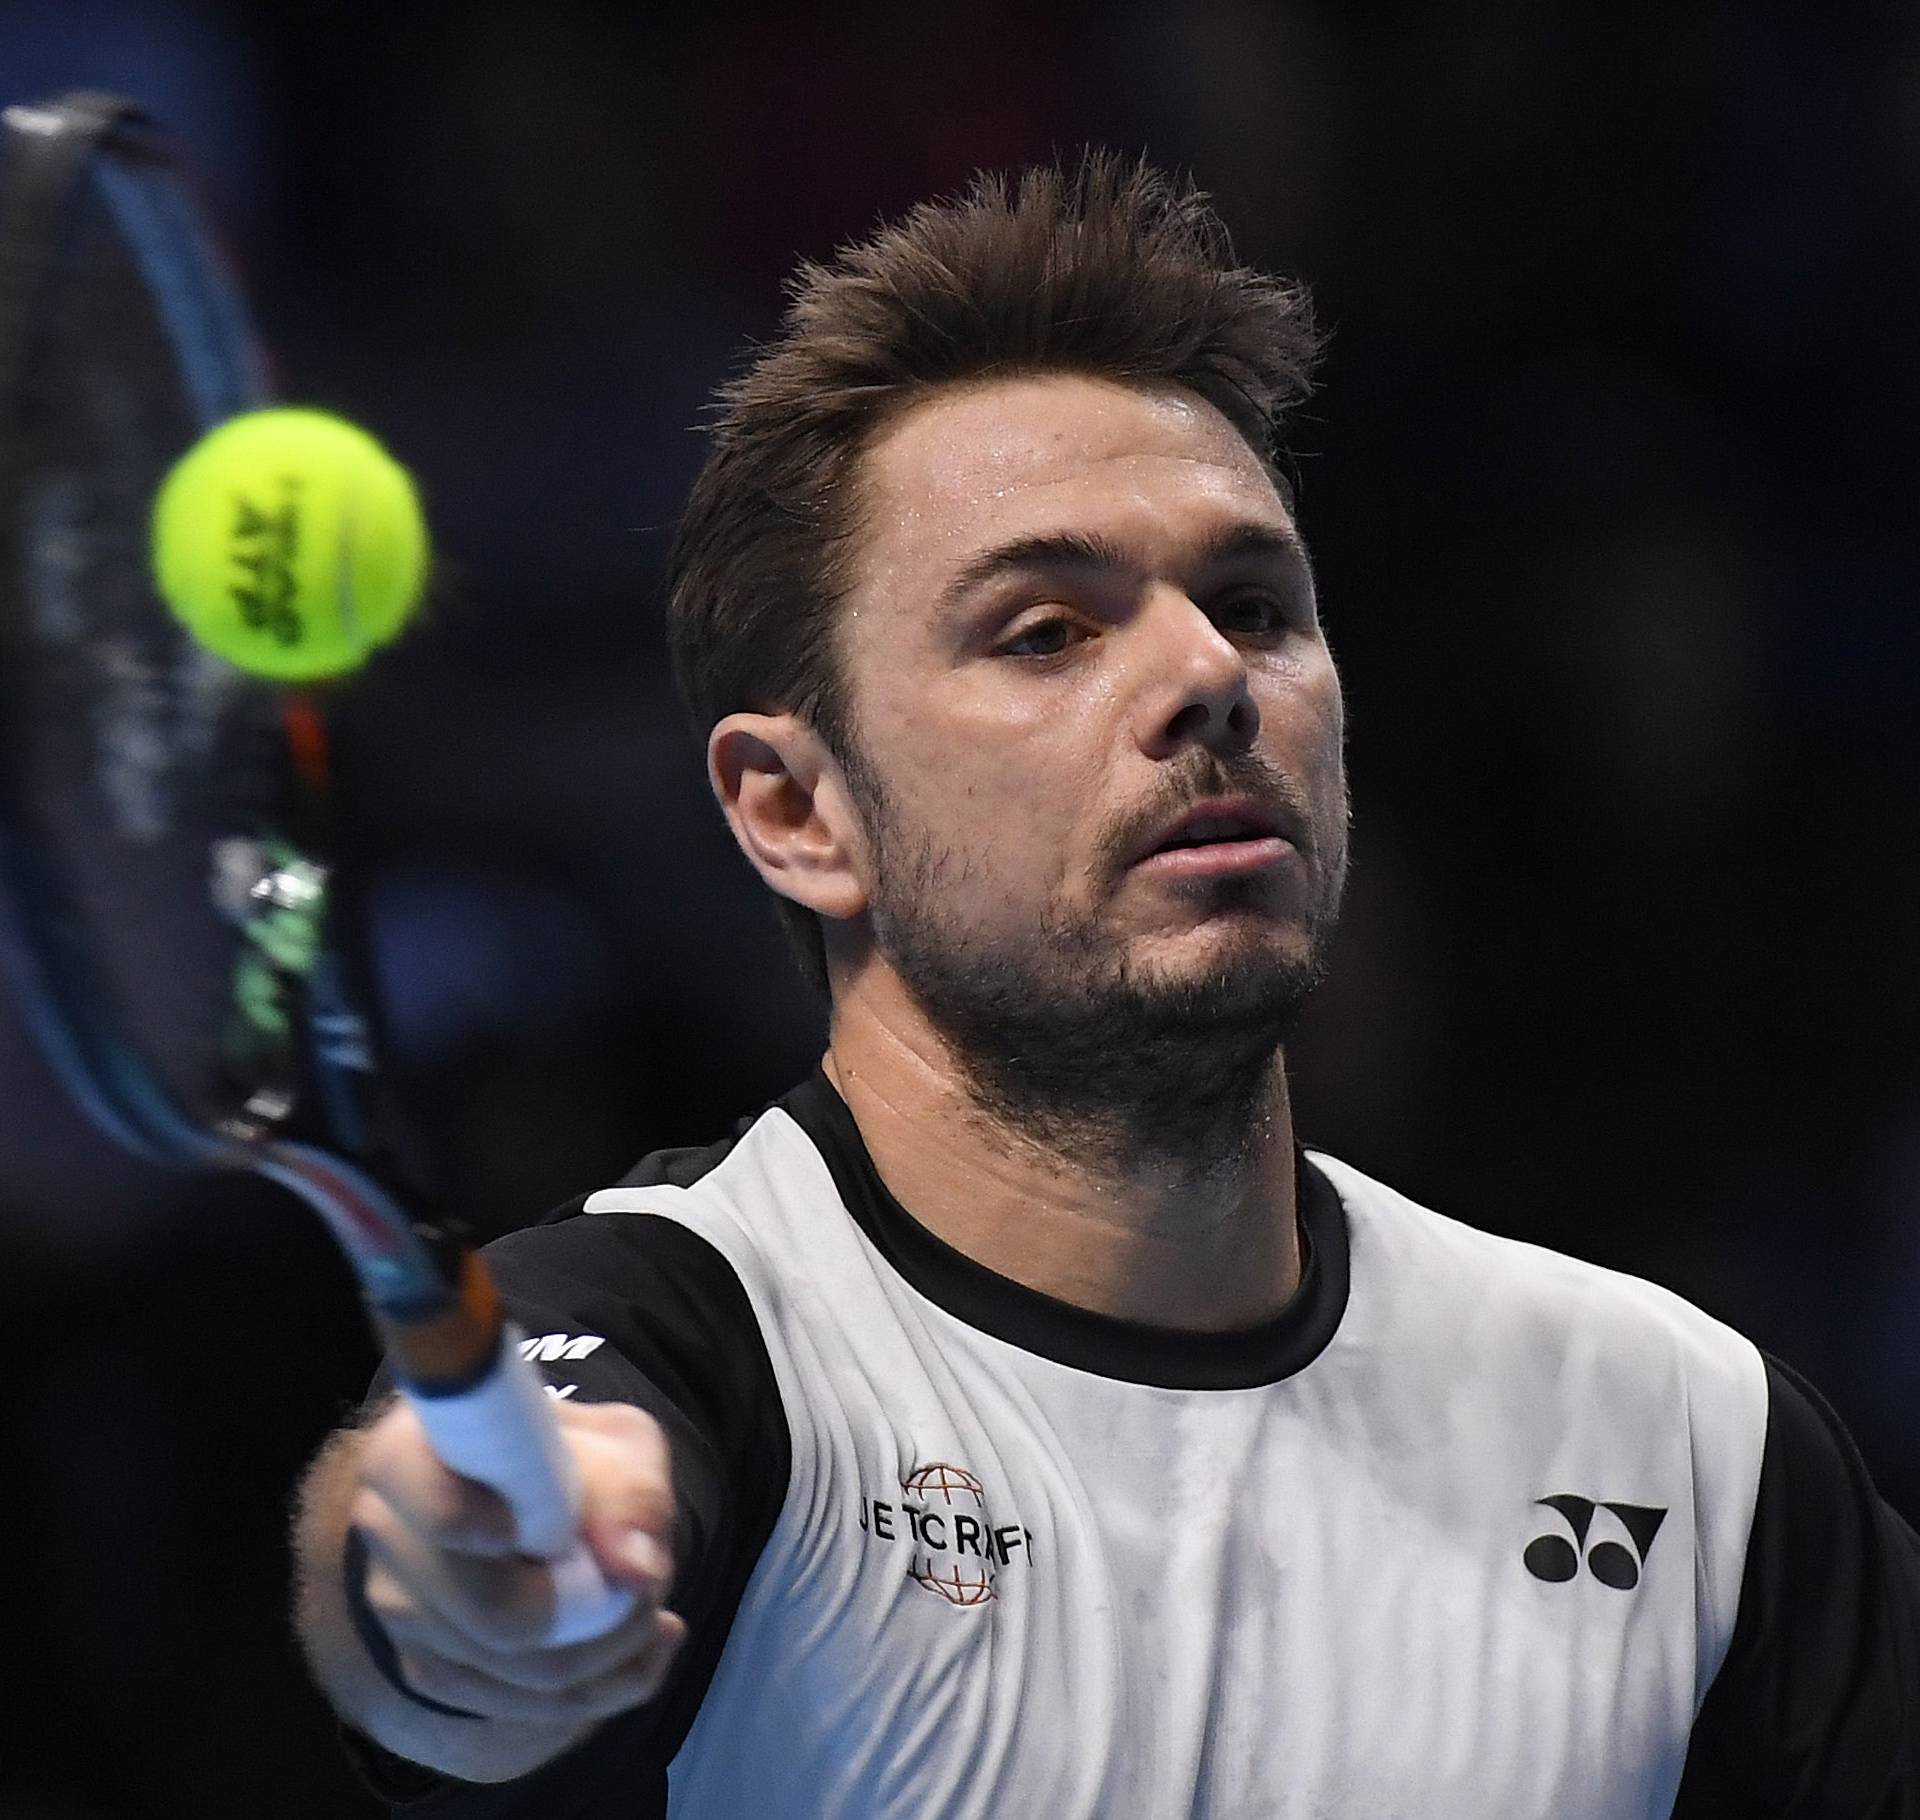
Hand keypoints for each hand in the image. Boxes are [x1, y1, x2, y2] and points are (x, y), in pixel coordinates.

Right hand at [348, 1396, 686, 1729]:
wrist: (546, 1493)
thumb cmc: (578, 1458)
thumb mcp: (620, 1445)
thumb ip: (632, 1492)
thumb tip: (634, 1572)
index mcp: (412, 1454)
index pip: (419, 1498)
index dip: (463, 1519)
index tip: (524, 1529)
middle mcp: (389, 1534)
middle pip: (493, 1614)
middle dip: (599, 1614)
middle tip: (649, 1585)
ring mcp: (402, 1611)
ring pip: (517, 1672)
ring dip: (609, 1653)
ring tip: (652, 1606)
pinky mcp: (430, 1667)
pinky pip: (519, 1706)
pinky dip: (600, 1688)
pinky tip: (645, 1650)